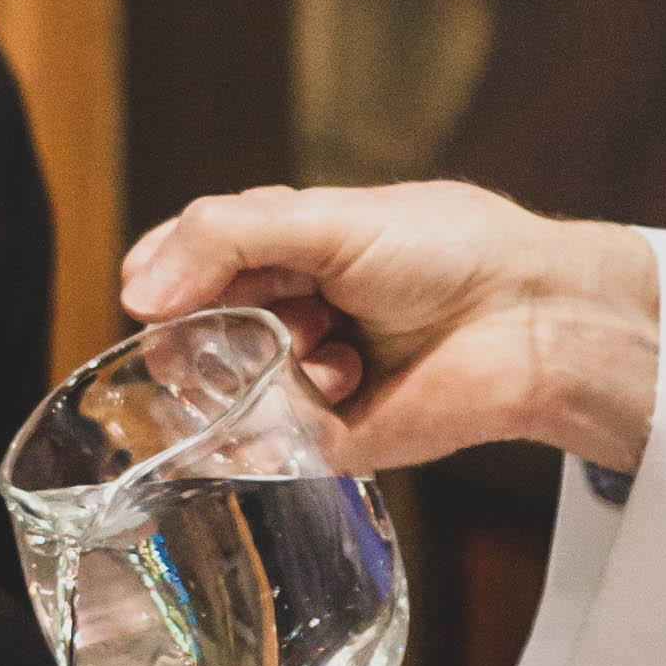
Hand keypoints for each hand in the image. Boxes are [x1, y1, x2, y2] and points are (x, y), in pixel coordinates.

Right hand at [116, 177, 660, 474]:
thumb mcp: (327, 219)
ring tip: (324, 346)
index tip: (154, 291)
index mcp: (281, 252)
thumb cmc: (447, 251)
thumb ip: (227, 238)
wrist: (529, 320)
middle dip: (205, 329)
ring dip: (259, 365)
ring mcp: (301, 380)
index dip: (163, 276)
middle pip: (190, 332)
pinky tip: (341, 383)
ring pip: (218, 391)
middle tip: (244, 320)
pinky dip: (281, 419)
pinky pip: (262, 446)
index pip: (184, 264)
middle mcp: (283, 316)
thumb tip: (136, 291)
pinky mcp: (326, 441)